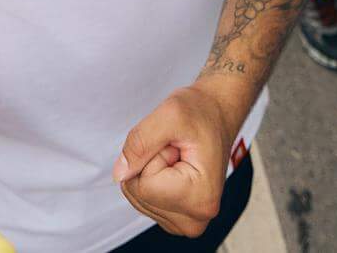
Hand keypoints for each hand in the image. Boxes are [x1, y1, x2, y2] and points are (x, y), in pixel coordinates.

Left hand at [114, 84, 235, 237]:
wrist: (216, 115)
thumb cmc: (200, 112)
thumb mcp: (170, 114)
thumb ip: (140, 142)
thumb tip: (119, 174)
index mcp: (200, 197)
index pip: (143, 186)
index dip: (151, 157)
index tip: (175, 146)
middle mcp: (196, 219)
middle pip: (138, 195)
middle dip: (148, 164)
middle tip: (175, 149)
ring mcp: (187, 223)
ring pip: (138, 197)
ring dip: (149, 170)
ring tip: (176, 156)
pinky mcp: (178, 219)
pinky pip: (143, 200)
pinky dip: (150, 179)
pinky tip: (173, 167)